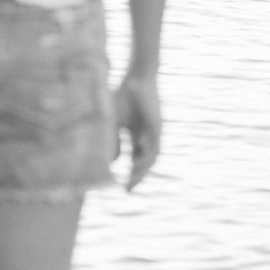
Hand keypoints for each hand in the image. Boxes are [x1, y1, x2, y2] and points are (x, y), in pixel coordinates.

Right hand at [115, 71, 160, 187]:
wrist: (137, 78)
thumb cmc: (122, 96)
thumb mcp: (113, 122)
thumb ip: (113, 141)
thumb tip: (111, 162)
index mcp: (137, 134)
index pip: (135, 158)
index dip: (129, 173)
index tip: (121, 187)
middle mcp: (148, 136)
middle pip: (143, 162)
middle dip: (135, 177)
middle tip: (127, 191)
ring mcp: (154, 133)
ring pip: (150, 157)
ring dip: (141, 171)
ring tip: (131, 182)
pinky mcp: (158, 127)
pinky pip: (154, 146)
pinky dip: (145, 156)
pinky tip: (136, 164)